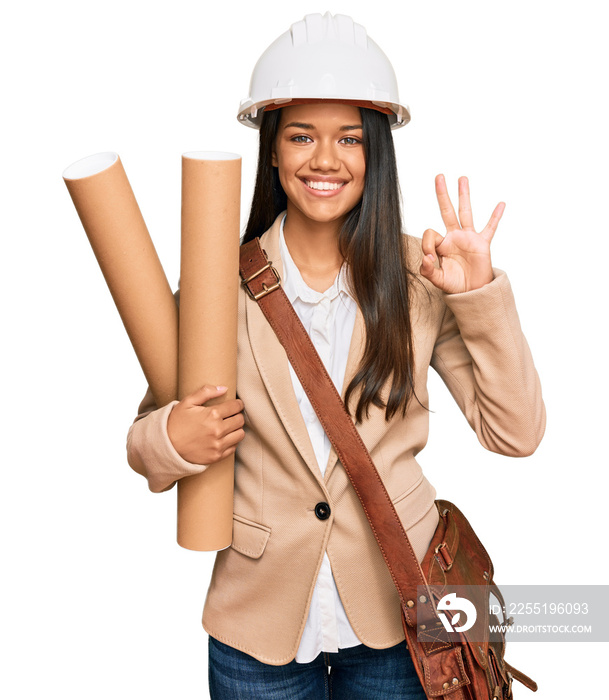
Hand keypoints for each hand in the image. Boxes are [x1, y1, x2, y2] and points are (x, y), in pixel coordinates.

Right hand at [167, 385, 244, 464]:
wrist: (166, 446)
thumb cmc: (176, 422)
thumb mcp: (187, 402)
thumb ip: (205, 392)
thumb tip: (224, 388)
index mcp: (212, 414)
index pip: (236, 406)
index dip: (238, 404)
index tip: (236, 404)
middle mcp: (217, 430)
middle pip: (240, 420)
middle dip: (237, 415)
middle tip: (232, 415)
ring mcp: (218, 445)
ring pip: (240, 434)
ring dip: (237, 429)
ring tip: (229, 426)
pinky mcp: (216, 456)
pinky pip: (234, 448)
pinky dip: (232, 442)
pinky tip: (224, 438)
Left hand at [420, 174, 504, 293]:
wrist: (472, 292)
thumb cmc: (454, 285)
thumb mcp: (437, 280)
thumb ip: (428, 271)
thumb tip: (426, 258)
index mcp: (441, 245)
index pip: (430, 233)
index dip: (426, 244)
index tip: (429, 258)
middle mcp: (454, 237)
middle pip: (446, 211)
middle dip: (442, 194)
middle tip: (438, 177)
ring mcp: (469, 238)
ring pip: (466, 212)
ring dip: (464, 195)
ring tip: (462, 178)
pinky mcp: (482, 244)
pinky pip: (490, 228)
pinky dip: (495, 217)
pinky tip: (501, 204)